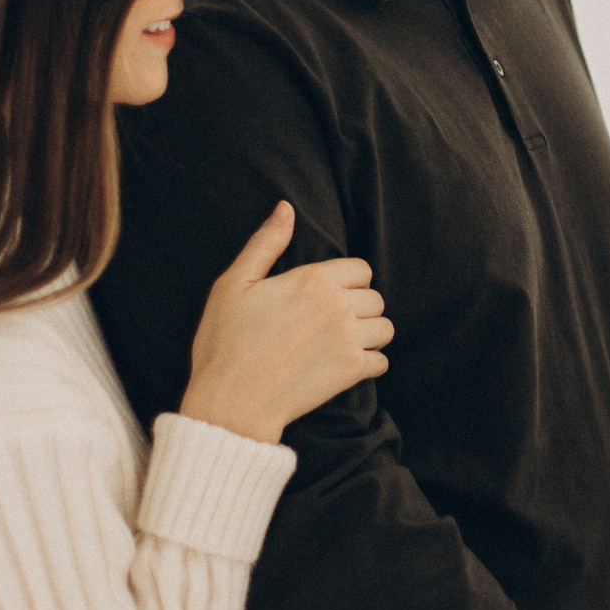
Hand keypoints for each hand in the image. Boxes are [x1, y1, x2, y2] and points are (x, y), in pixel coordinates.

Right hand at [178, 203, 392, 443]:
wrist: (232, 401)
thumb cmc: (225, 343)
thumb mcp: (234, 284)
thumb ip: (265, 243)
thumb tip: (285, 208)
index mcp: (313, 279)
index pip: (360, 269)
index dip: (348, 281)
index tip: (329, 295)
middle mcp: (338, 305)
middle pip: (375, 298)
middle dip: (359, 307)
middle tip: (334, 322)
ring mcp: (348, 339)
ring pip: (384, 328)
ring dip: (370, 334)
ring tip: (344, 342)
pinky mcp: (351, 371)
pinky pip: (382, 361)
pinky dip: (370, 363)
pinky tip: (346, 365)